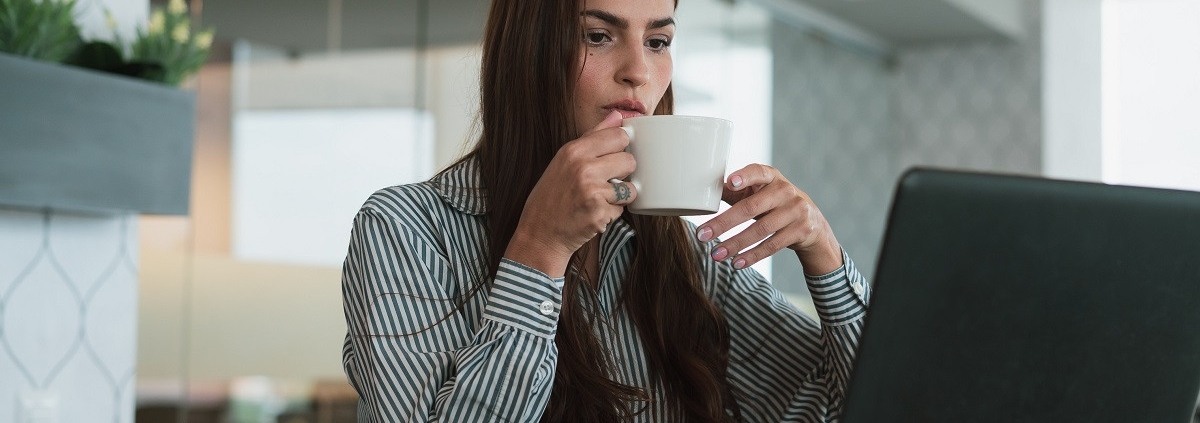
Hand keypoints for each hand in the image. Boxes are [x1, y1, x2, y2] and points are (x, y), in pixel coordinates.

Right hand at [504, 110, 638, 276]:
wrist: (539, 234)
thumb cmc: (552, 195)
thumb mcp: (564, 160)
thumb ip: (593, 137)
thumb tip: (617, 116)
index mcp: (574, 150)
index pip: (619, 135)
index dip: (621, 147)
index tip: (613, 156)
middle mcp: (583, 168)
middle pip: (630, 160)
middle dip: (623, 173)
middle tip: (605, 181)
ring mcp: (592, 192)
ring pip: (631, 187)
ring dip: (621, 195)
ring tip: (600, 198)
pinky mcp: (600, 214)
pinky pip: (622, 209)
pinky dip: (612, 213)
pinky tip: (594, 213)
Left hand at [696, 164, 842, 275]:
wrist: (813, 222)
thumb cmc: (774, 204)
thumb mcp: (760, 193)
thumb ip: (736, 192)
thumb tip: (703, 194)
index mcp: (771, 177)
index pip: (758, 172)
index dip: (744, 177)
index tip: (730, 183)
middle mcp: (786, 191)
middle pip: (751, 207)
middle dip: (724, 223)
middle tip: (702, 235)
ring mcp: (796, 210)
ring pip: (761, 230)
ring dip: (735, 244)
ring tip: (716, 254)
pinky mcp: (801, 230)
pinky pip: (772, 245)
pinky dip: (752, 256)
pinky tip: (736, 263)